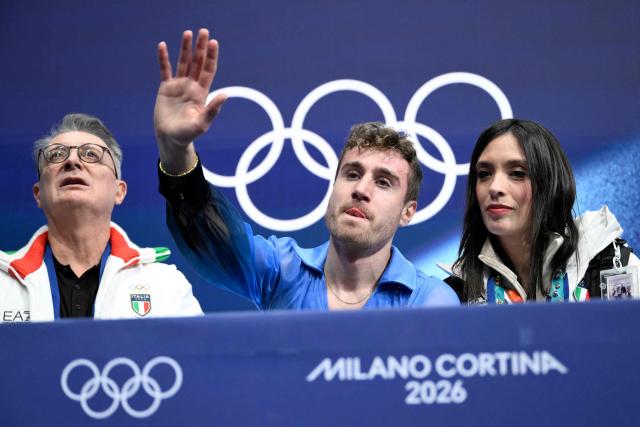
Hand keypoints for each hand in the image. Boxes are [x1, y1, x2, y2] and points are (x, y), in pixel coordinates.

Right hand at [154, 29, 226, 172]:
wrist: (171, 138)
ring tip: (187, 33)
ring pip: (183, 62)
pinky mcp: (166, 88)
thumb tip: (225, 95)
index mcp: (202, 93)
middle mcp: (191, 86)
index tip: (214, 43)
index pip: (208, 70)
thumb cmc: (188, 134)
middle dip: (201, 47)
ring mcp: (179, 85)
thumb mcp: (202, 123)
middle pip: (198, 62)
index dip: (211, 57)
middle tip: (204, 31)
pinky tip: (163, 46)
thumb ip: (213, 110)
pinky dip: (164, 58)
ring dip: (185, 48)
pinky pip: (165, 70)